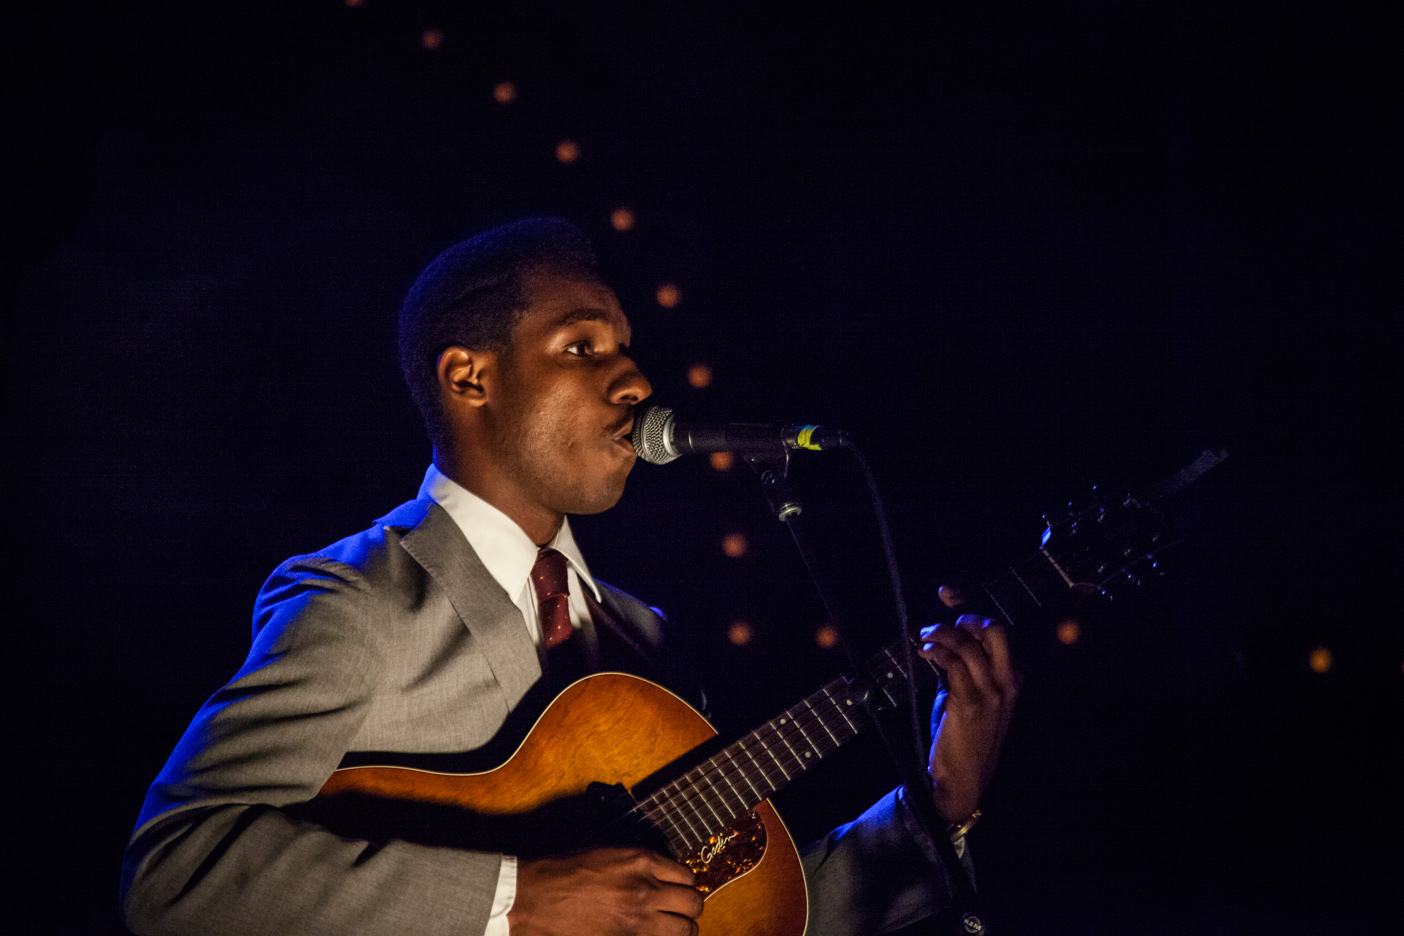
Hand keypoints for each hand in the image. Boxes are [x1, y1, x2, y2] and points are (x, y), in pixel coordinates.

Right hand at [508, 847, 703, 935]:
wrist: (537, 897)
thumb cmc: (565, 872)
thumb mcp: (609, 854)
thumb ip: (640, 865)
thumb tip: (662, 877)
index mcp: (641, 861)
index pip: (686, 875)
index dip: (684, 885)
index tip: (677, 891)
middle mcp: (646, 889)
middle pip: (694, 903)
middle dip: (690, 907)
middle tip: (680, 911)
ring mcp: (638, 918)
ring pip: (686, 929)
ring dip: (682, 928)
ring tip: (673, 928)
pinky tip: (653, 935)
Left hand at [917, 586, 1021, 823]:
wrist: (964, 779)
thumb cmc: (964, 736)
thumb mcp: (968, 695)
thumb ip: (961, 667)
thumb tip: (939, 638)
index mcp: (1012, 677)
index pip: (998, 631)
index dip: (969, 607)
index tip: (947, 593)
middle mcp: (1007, 681)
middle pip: (994, 629)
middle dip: (963, 618)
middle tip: (938, 625)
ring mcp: (991, 692)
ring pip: (967, 644)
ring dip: (938, 634)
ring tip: (922, 639)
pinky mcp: (970, 702)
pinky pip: (953, 663)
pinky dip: (935, 651)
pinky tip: (924, 653)